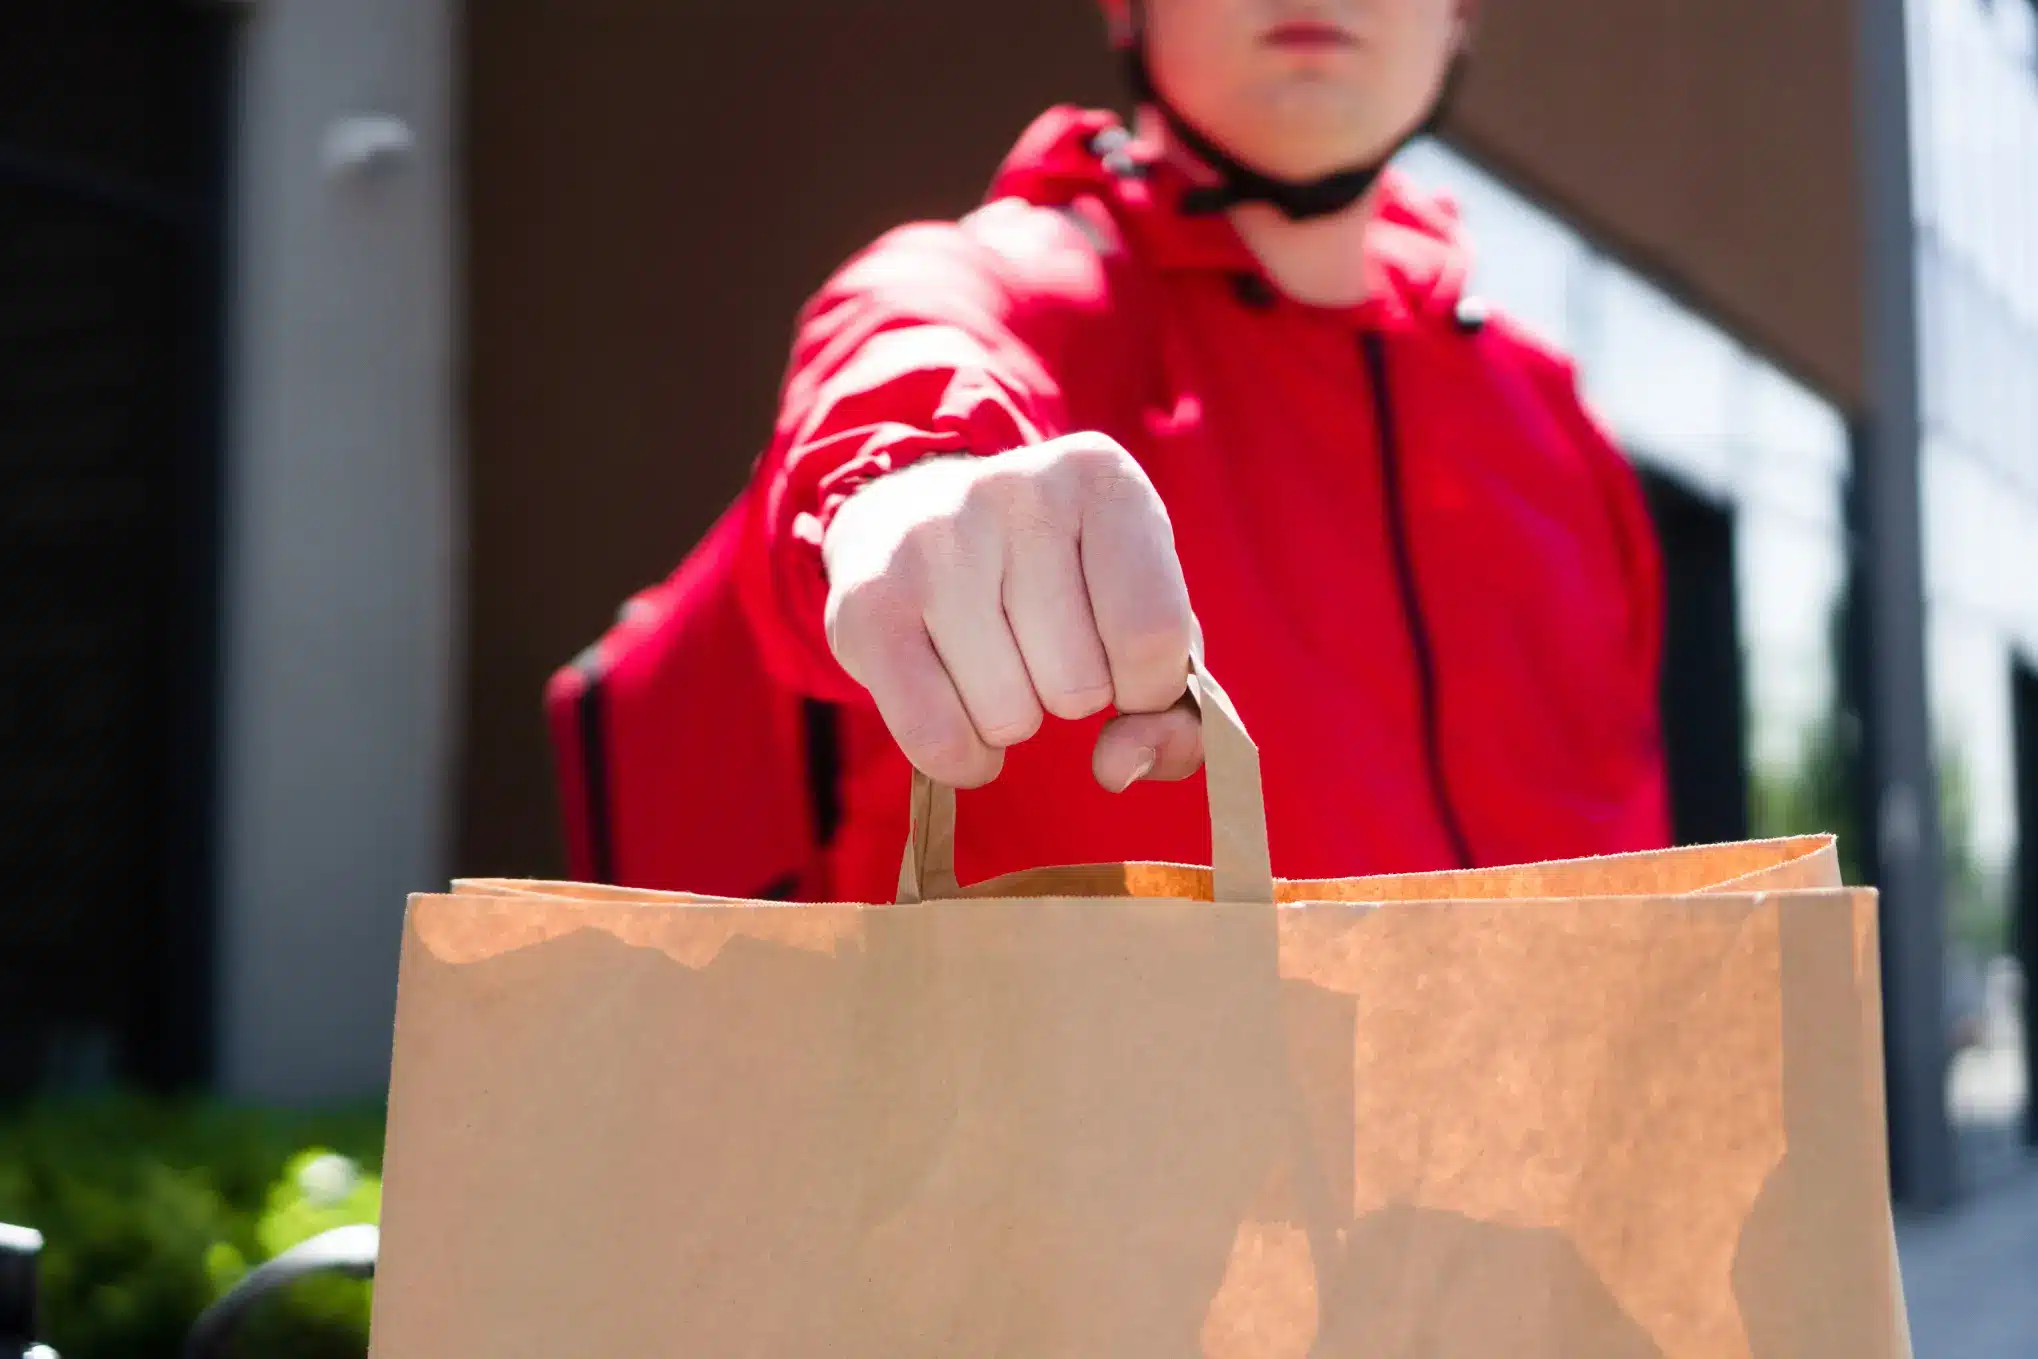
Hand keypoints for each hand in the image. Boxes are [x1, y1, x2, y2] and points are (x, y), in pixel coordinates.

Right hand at [822, 433, 1203, 789]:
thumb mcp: (1138, 615)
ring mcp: (934, 542)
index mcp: (1103, 479)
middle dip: (1071, 698)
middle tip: (1040, 649)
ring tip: (995, 663)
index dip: (1147, 686)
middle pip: (1080, 686)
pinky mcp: (868, 605)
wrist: (911, 515)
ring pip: (1010, 718)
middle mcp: (1016, 489)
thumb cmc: (1057, 581)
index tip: (1121, 664)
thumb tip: (1120, 766)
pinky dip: (962, 758)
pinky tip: (961, 716)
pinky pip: (937, 738)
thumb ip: (1176, 710)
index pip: (1153, 635)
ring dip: (1013, 722)